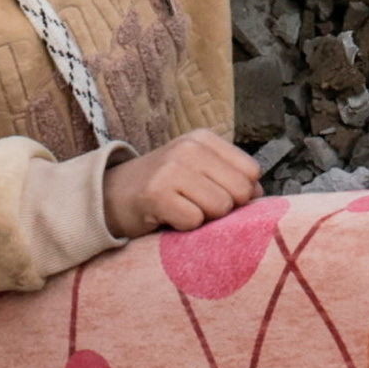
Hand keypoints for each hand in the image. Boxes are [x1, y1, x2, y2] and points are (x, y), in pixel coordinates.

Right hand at [107, 130, 264, 236]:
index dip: (240, 192)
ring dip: (203, 218)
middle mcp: (188, 148)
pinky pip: (193, 221)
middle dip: (224, 208)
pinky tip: (168, 217)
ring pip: (219, 207)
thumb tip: (259, 194)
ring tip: (182, 210)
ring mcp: (171, 169)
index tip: (214, 194)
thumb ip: (231, 177)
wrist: (109, 196)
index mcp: (203, 139)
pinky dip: (184, 227)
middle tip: (196, 205)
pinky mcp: (156, 194)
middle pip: (240, 192)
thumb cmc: (162, 188)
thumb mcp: (197, 171)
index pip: (251, 172)